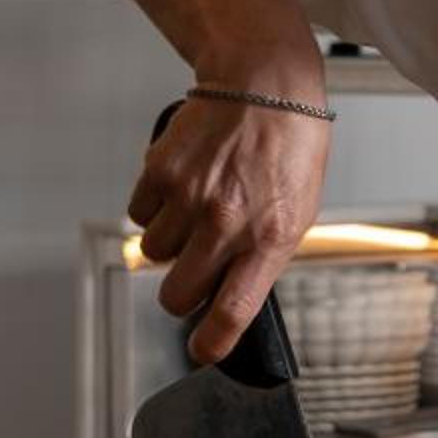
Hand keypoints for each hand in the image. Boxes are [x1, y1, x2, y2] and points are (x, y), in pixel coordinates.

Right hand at [133, 87, 329, 364]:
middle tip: (195, 273)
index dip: (213, 342)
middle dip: (181, 293)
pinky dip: (154, 210)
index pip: (234, 309)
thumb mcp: (298, 211)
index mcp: (270, 238)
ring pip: (153, 253)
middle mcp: (227, 223)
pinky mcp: (159, 172)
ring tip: (197, 212)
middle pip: (177, 294)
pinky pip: (138, 215)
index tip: (203, 351)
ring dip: (169, 244)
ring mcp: (189, 197)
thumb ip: (264, 255)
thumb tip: (232, 293)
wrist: (265, 86)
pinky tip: (182, 188)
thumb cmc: (290, 149)